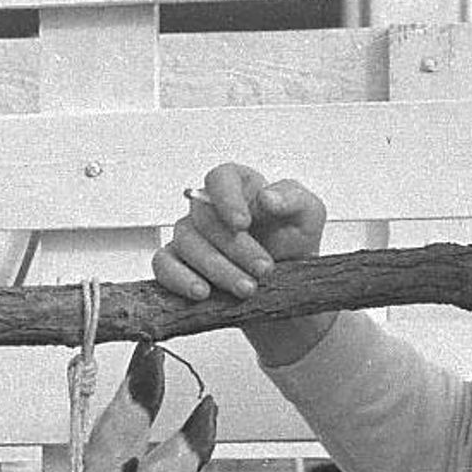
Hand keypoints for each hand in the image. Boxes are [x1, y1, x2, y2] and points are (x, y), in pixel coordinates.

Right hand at [152, 162, 333, 367]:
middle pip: (204, 219)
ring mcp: (189, 238)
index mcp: (239, 188)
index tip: (243, 223)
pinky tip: (202, 293)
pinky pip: (163, 267)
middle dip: (235, 249)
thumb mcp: (308, 216)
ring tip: (245, 289)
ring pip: (186, 245)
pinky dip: (179, 280)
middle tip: (263, 270)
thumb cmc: (293, 246)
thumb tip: (267, 197)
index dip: (227, 199)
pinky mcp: (176, 266)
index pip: (220, 178)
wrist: (286, 288)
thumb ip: (293, 199)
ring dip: (216, 270)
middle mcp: (209, 210)